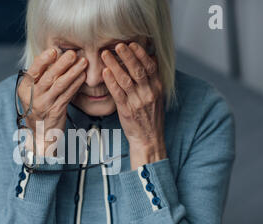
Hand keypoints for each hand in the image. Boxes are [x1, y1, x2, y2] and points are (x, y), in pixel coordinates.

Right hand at [17, 47, 87, 156]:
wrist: (40, 134)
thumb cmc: (39, 108)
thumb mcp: (33, 92)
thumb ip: (41, 77)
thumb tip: (56, 55)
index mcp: (24, 89)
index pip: (33, 71)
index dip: (43, 60)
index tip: (54, 50)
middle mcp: (32, 97)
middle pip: (48, 77)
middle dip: (62, 64)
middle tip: (73, 53)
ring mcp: (44, 105)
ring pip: (60, 85)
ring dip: (73, 72)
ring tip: (83, 62)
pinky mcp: (56, 112)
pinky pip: (67, 95)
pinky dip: (76, 85)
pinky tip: (82, 77)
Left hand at [101, 41, 166, 168]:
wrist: (149, 139)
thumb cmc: (150, 117)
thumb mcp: (156, 97)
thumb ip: (152, 79)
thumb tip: (149, 60)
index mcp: (157, 88)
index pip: (150, 66)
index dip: (140, 54)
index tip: (132, 43)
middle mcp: (149, 93)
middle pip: (138, 70)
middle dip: (127, 56)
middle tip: (118, 44)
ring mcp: (137, 102)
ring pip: (126, 80)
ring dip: (115, 65)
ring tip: (105, 55)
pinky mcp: (127, 110)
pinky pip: (118, 93)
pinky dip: (111, 81)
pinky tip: (105, 72)